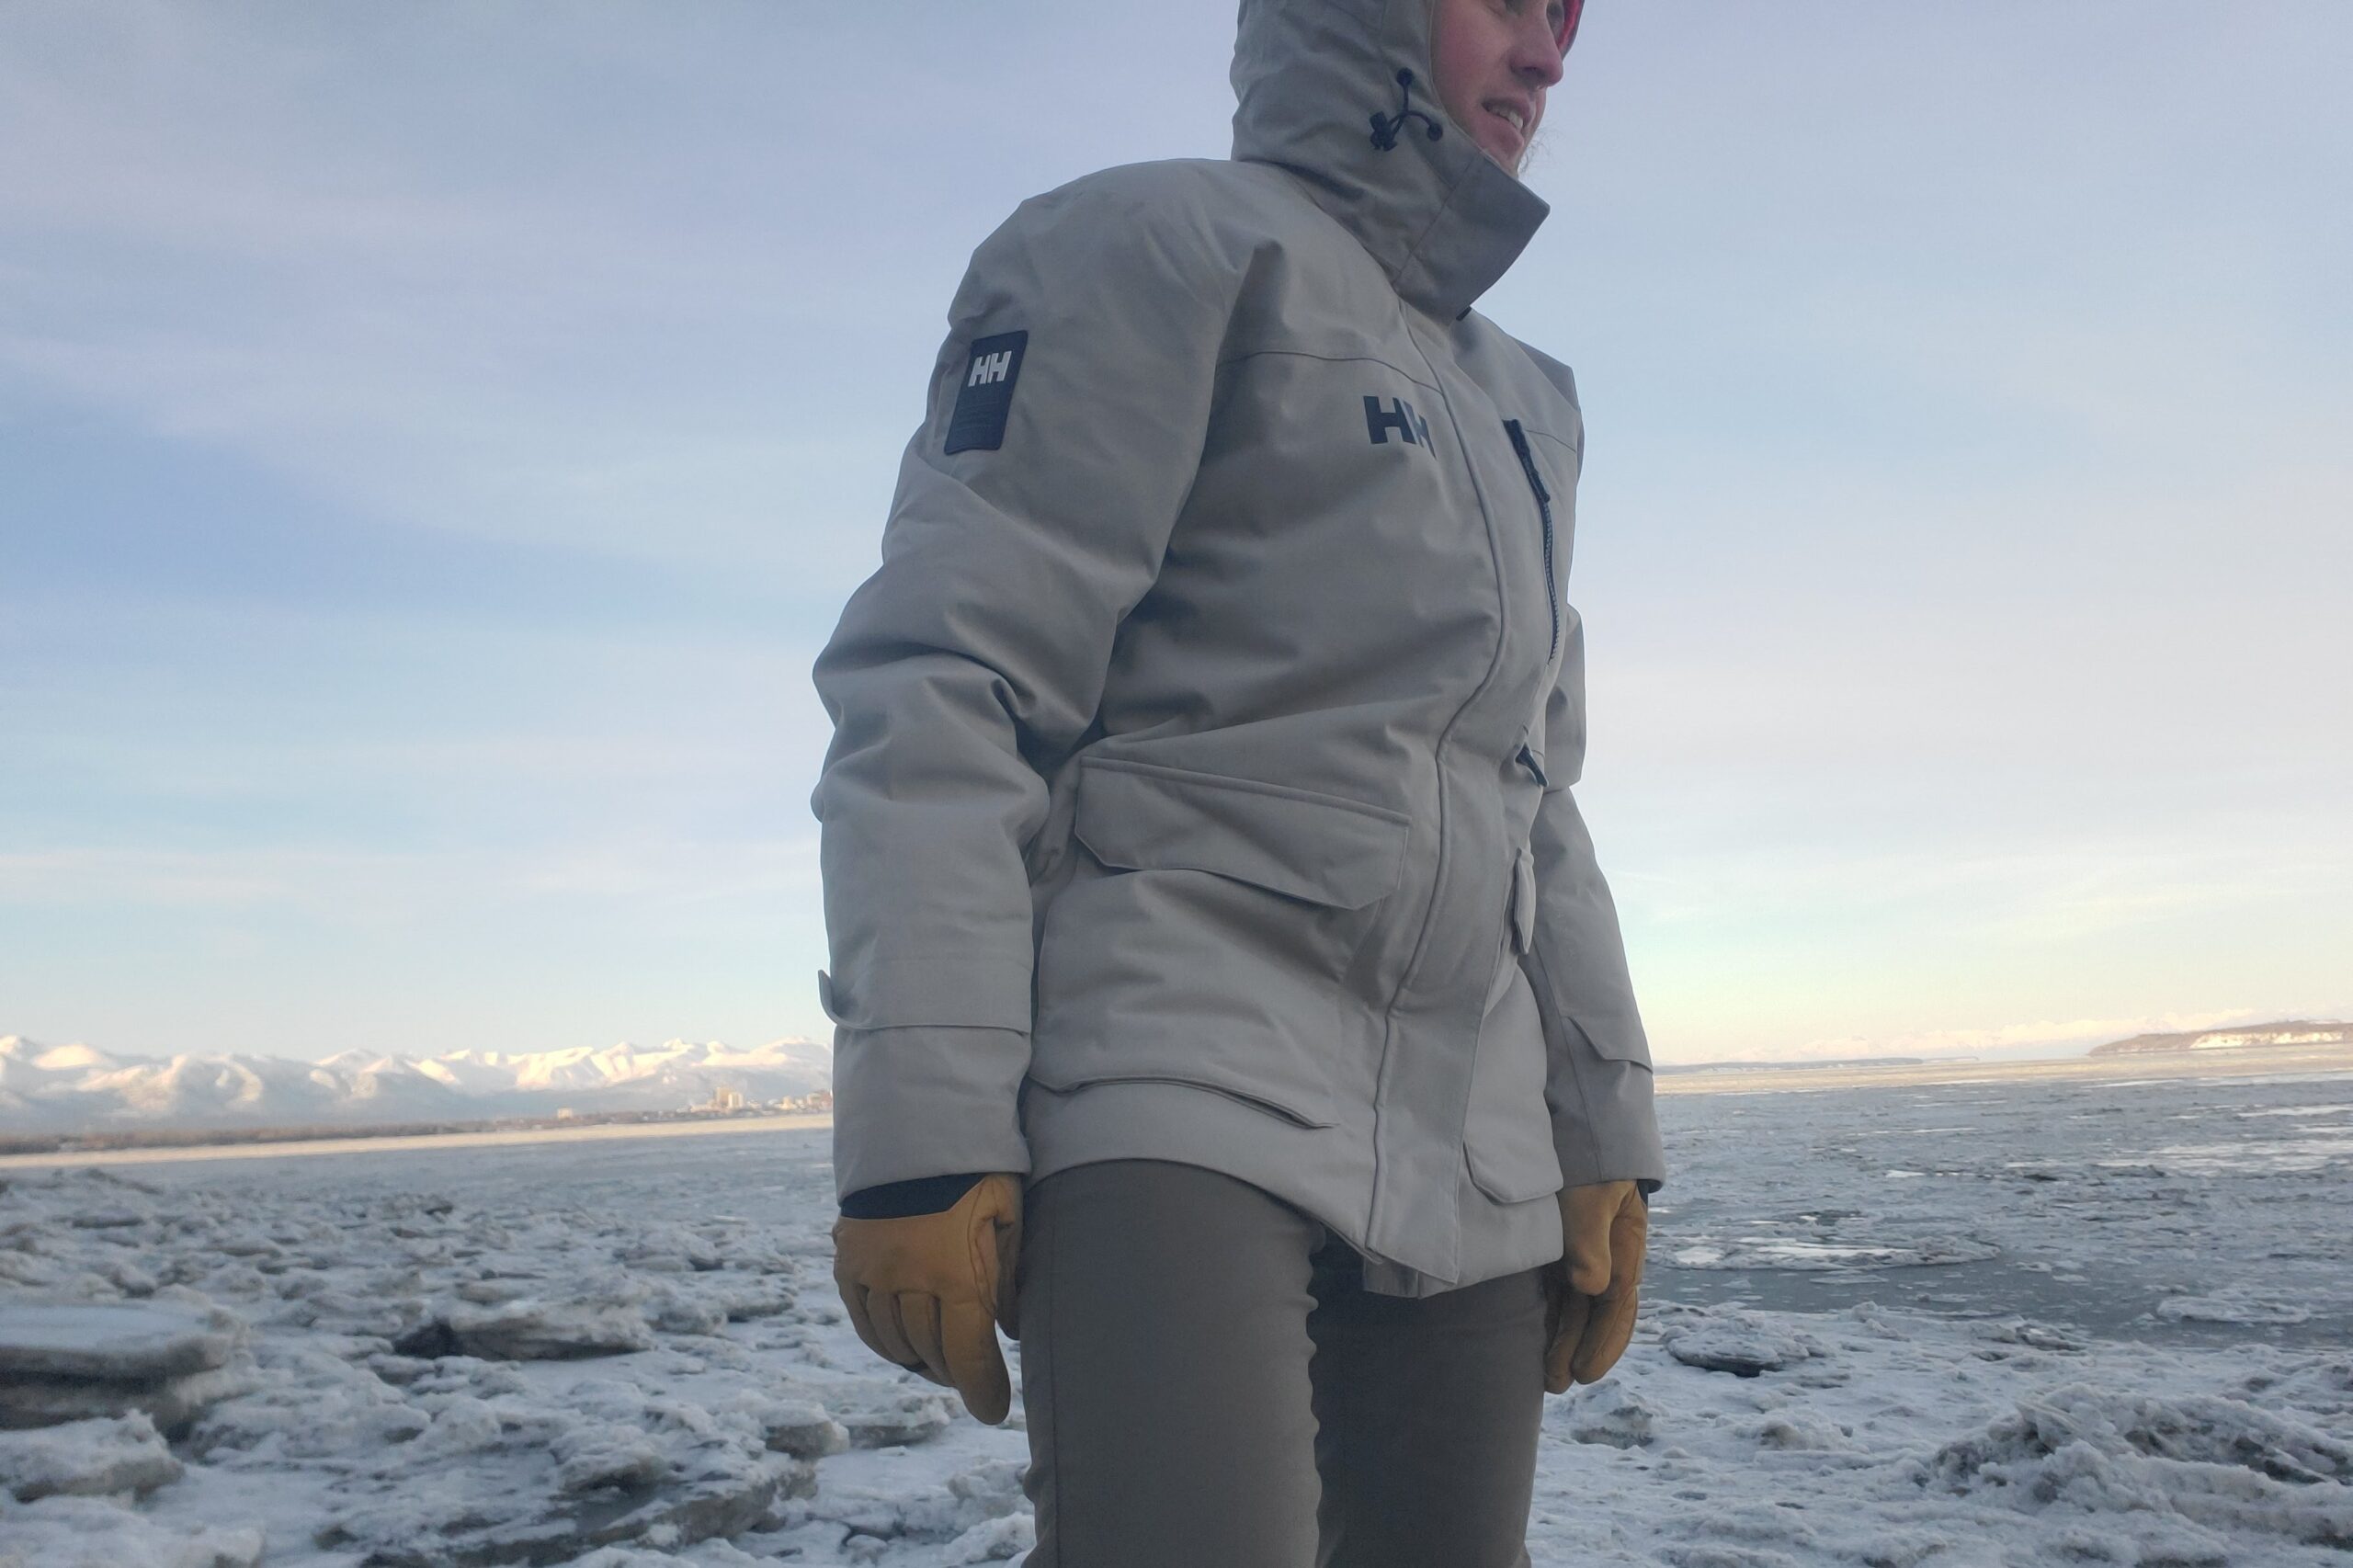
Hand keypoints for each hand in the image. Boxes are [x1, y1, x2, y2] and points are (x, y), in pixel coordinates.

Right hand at [831, 1172, 1023, 1422]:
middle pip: (931, 1351)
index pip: (968, 1354)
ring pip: (894, 1341)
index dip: (982, 1390)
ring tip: (941, 1364)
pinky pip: (863, 1318)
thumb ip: (1008, 1279)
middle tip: (973, 1380)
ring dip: (920, 1360)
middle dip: (956, 1373)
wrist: (915, 1125)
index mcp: (955, 1275)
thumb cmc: (976, 1170)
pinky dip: (883, 1340)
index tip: (993, 1411)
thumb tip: (1011, 1332)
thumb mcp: (1006, 1219)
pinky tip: (902, 1345)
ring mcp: (873, 1272)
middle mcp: (908, 1282)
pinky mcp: (849, 1260)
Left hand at [1542, 1179, 1645, 1390]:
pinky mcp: (1562, 1249)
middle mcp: (1610, 1257)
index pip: (1617, 1306)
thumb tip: (1591, 1288)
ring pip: (1579, 1307)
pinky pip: (1561, 1291)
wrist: (1576, 1130)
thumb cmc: (1588, 1165)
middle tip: (1558, 1384)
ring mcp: (1586, 1254)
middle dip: (1580, 1350)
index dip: (1601, 1342)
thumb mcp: (1590, 1199)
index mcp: (1626, 1247)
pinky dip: (1555, 1317)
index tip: (1584, 1372)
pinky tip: (1543, 1339)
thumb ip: (1589, 1240)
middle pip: (1597, 1313)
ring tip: (1549, 1377)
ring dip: (1566, 1341)